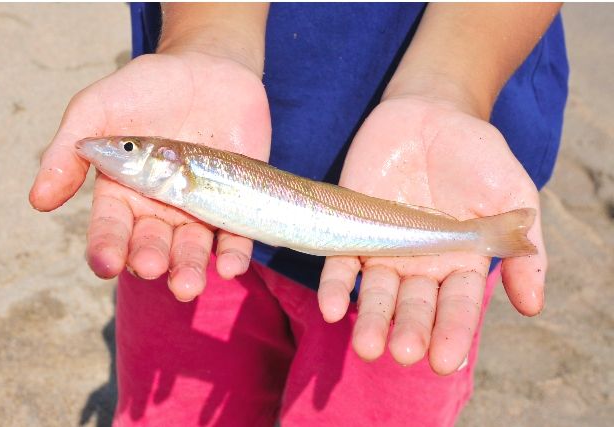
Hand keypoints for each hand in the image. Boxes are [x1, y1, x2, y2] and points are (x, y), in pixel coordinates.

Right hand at [29, 51, 270, 300]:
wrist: (209, 68)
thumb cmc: (148, 88)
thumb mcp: (99, 107)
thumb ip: (70, 150)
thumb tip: (39, 199)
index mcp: (124, 194)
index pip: (111, 229)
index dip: (106, 248)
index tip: (106, 263)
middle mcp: (160, 210)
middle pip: (153, 246)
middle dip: (150, 260)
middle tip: (151, 266)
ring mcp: (199, 210)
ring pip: (192, 250)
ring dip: (188, 270)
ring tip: (186, 286)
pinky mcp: (236, 205)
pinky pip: (235, 237)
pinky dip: (234, 255)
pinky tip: (231, 266)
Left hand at [318, 97, 545, 374]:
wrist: (428, 113)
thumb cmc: (475, 155)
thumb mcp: (512, 193)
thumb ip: (521, 246)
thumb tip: (533, 305)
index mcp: (460, 263)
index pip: (458, 307)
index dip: (453, 333)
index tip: (444, 361)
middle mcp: (420, 265)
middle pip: (414, 306)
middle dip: (410, 330)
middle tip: (402, 353)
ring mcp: (384, 250)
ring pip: (375, 293)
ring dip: (370, 319)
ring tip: (366, 346)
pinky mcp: (353, 229)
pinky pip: (340, 262)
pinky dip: (334, 285)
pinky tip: (329, 306)